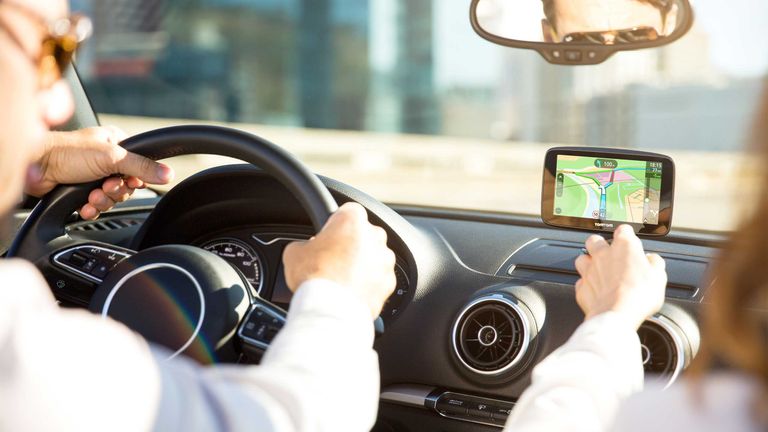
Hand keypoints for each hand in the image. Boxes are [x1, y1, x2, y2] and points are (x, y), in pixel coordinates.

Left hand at [25, 126, 173, 219]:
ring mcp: (92, 176)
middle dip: (116, 191)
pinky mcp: (80, 191)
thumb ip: (142, 167)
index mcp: (116, 144)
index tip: (128, 181)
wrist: (35, 167)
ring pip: (112, 198)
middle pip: (127, 185)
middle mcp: (105, 159)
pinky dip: (92, 208)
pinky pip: (97, 207)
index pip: (140, 165)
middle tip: (105, 187)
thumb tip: (168, 174)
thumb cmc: (68, 152)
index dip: (136, 178)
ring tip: (91, 195)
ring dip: (103, 201)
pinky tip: (85, 204)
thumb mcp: (113, 158)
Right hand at [282, 202, 396, 319]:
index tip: (327, 236)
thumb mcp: (294, 253)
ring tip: (341, 279)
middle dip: (350, 245)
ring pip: (373, 257)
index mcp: (352, 220)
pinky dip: (368, 284)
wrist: (330, 309)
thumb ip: (303, 244)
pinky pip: (378, 279)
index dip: (334, 225)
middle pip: (363, 235)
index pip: (347, 212)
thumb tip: (304, 250)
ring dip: (361, 265)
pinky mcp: (389, 282)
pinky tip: (351, 292)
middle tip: (332, 260)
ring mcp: (385, 260)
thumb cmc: (315, 278)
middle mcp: (375, 236)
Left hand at [573, 225, 666, 328]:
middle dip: (600, 244)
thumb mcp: (659, 277)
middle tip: (609, 253)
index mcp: (624, 247)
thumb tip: (653, 259)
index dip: (627, 234)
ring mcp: (589, 270)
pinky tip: (595, 290)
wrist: (616, 315)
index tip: (631, 240)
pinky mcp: (581, 287)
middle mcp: (603, 255)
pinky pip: (580, 281)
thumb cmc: (638, 296)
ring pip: (582, 258)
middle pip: (595, 240)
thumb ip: (655, 263)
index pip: (624, 230)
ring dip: (588, 262)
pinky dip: (587, 285)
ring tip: (598, 270)